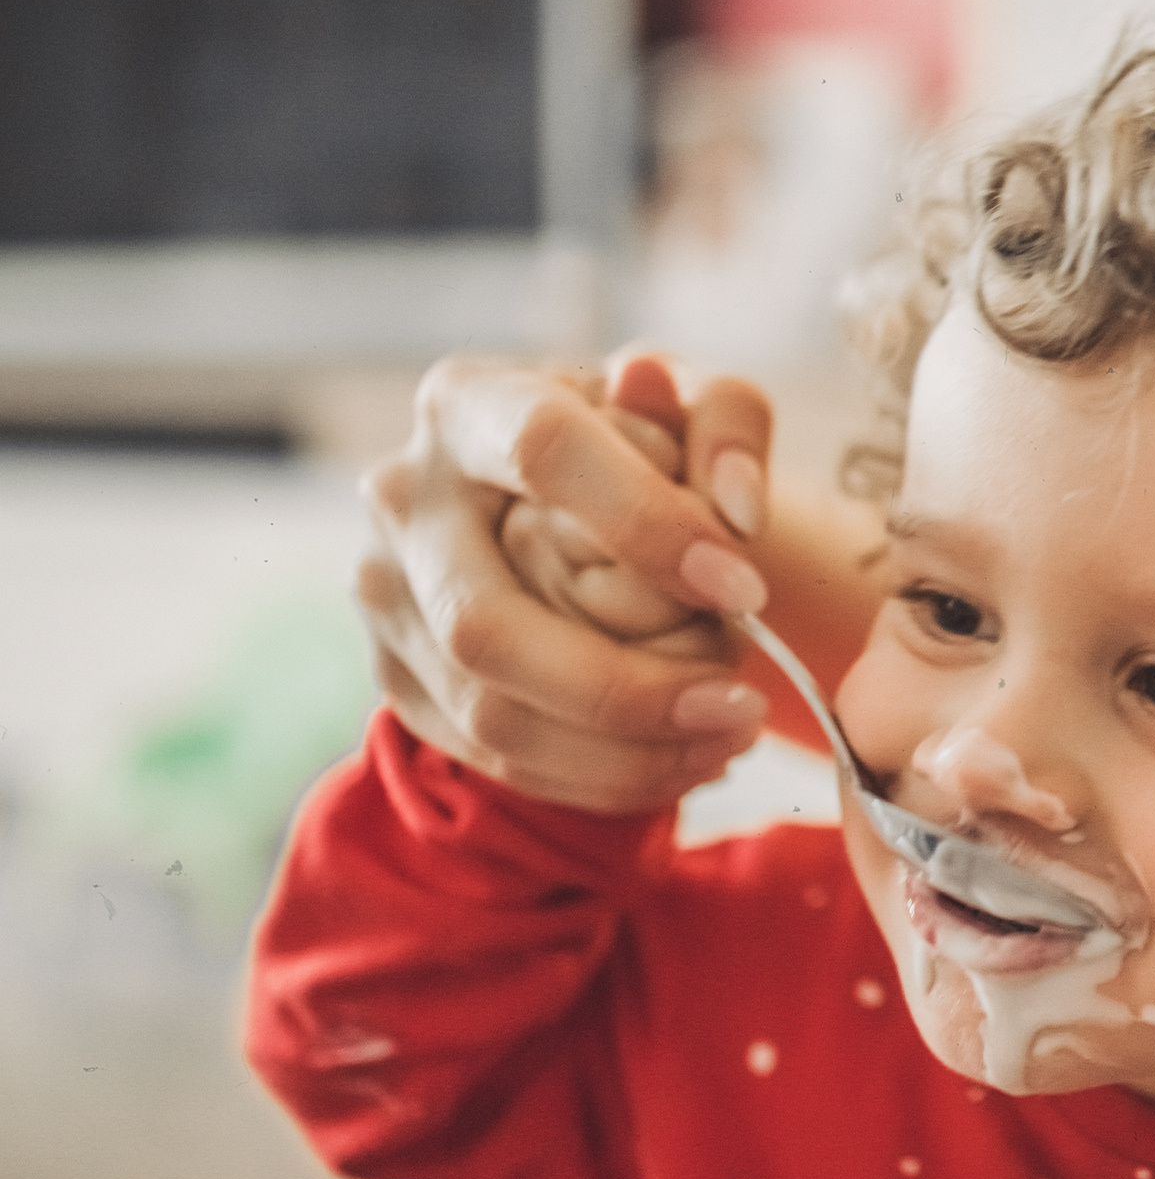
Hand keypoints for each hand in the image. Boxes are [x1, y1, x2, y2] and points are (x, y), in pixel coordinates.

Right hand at [356, 350, 778, 814]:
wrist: (574, 501)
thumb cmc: (644, 443)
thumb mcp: (696, 404)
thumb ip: (729, 425)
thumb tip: (735, 511)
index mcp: (469, 401)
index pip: (543, 453)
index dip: (645, 525)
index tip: (744, 589)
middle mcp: (403, 498)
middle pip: (485, 625)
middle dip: (625, 688)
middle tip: (741, 705)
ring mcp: (386, 596)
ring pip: (487, 712)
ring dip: (623, 752)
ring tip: (729, 738)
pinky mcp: (396, 676)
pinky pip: (492, 757)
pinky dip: (599, 776)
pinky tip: (684, 759)